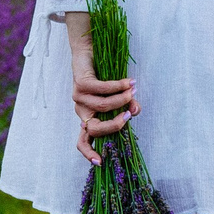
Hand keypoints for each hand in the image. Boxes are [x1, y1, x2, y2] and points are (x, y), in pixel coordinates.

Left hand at [63, 12, 137, 163]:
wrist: (90, 50)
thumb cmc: (106, 77)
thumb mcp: (119, 96)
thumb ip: (127, 107)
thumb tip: (135, 112)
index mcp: (88, 118)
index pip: (83, 141)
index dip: (89, 153)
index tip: (101, 162)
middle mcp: (81, 111)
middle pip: (94, 129)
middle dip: (114, 125)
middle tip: (129, 115)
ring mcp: (78, 98)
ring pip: (101, 107)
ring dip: (121, 100)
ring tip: (132, 91)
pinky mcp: (80, 83)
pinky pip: (102, 89)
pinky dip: (118, 86)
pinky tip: (129, 82)